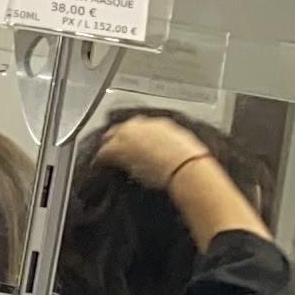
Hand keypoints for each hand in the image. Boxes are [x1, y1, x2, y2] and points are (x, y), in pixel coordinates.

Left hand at [94, 114, 265, 253]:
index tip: (135, 145)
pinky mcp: (118, 148)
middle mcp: (143, 124)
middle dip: (119, 138)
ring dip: (110, 148)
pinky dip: (101, 160)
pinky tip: (101, 168)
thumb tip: (175, 157)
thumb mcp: (187, 149)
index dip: (136, 136)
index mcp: (162, 123)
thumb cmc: (194, 165)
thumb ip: (175, 147)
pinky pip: (103, 152)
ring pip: (110, 137)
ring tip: (109, 160)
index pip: (140, 124)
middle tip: (119, 152)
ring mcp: (129, 135)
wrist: (189, 171)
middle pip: (122, 128)